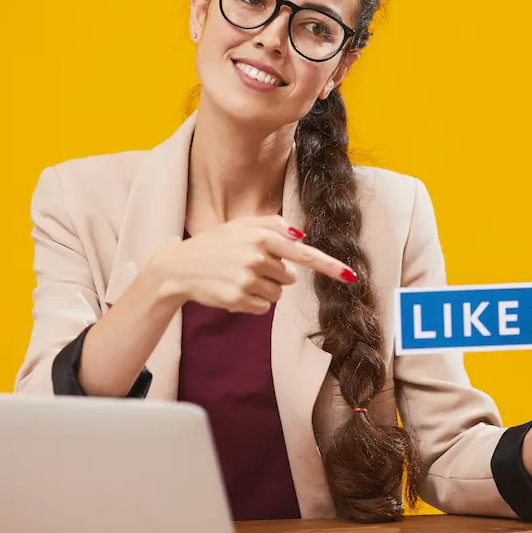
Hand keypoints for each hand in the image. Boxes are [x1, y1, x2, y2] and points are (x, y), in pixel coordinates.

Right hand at [153, 215, 355, 313]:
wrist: (180, 267)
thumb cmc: (217, 244)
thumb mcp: (242, 225)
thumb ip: (273, 226)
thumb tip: (301, 237)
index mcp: (262, 237)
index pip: (304, 254)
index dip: (330, 266)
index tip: (351, 276)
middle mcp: (257, 258)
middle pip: (290, 278)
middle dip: (275, 274)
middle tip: (247, 266)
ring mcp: (248, 280)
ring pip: (278, 294)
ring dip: (264, 289)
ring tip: (238, 277)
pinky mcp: (240, 299)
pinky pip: (264, 307)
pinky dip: (253, 302)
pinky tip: (233, 290)